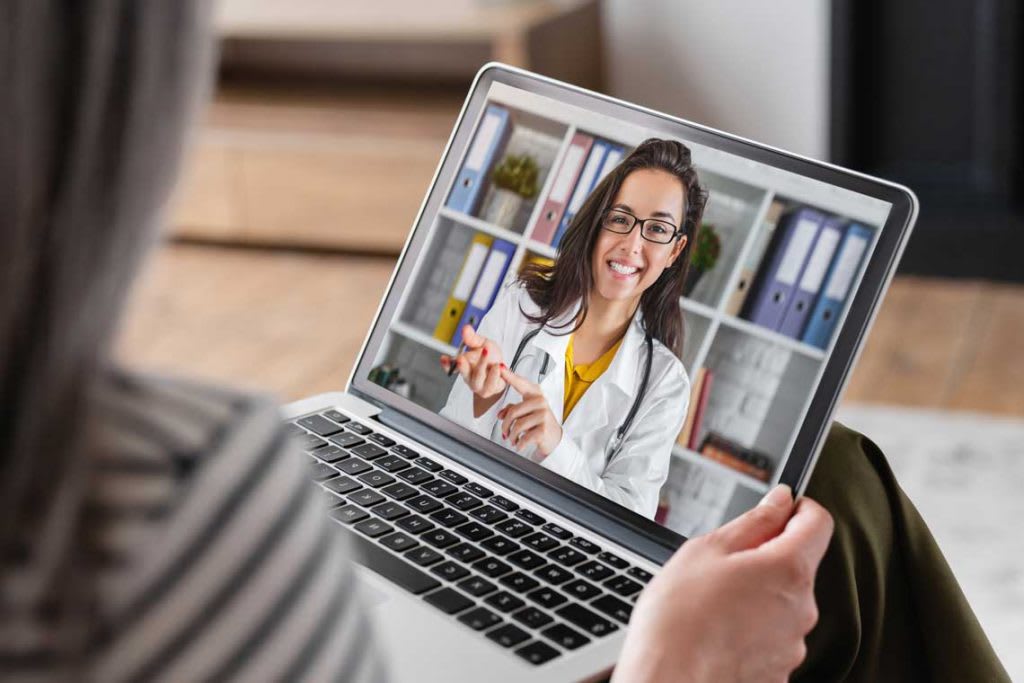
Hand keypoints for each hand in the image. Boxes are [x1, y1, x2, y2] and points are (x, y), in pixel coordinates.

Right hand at [440, 325, 506, 399]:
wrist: (504, 368)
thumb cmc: (490, 356)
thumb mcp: (482, 343)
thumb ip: (473, 338)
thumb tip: (465, 328)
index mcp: (463, 366)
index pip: (451, 367)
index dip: (446, 364)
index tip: (444, 358)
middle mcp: (469, 377)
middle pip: (463, 373)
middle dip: (461, 366)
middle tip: (460, 358)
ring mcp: (478, 385)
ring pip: (477, 378)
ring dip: (481, 365)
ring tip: (486, 352)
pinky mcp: (490, 389)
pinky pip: (491, 384)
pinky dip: (495, 374)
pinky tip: (499, 366)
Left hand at [496, 366, 562, 457]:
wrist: (554, 440)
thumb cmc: (539, 424)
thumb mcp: (526, 414)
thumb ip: (512, 410)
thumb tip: (500, 415)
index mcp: (535, 395)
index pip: (520, 384)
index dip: (509, 376)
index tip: (500, 368)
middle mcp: (540, 402)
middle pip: (513, 412)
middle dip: (505, 425)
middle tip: (505, 432)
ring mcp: (543, 415)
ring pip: (517, 425)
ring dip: (511, 436)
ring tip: (512, 439)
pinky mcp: (544, 429)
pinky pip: (524, 437)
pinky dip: (519, 444)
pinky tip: (519, 445)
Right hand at [613, 485, 833, 682]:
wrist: (670, 682)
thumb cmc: (679, 620)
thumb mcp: (706, 550)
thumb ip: (753, 521)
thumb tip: (779, 501)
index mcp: (788, 569)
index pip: (818, 522)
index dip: (797, 509)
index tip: (778, 510)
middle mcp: (802, 608)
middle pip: (796, 566)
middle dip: (764, 559)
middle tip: (721, 566)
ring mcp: (792, 644)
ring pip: (781, 604)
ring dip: (756, 597)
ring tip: (711, 606)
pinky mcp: (779, 671)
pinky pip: (771, 637)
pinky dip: (750, 631)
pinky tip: (717, 632)